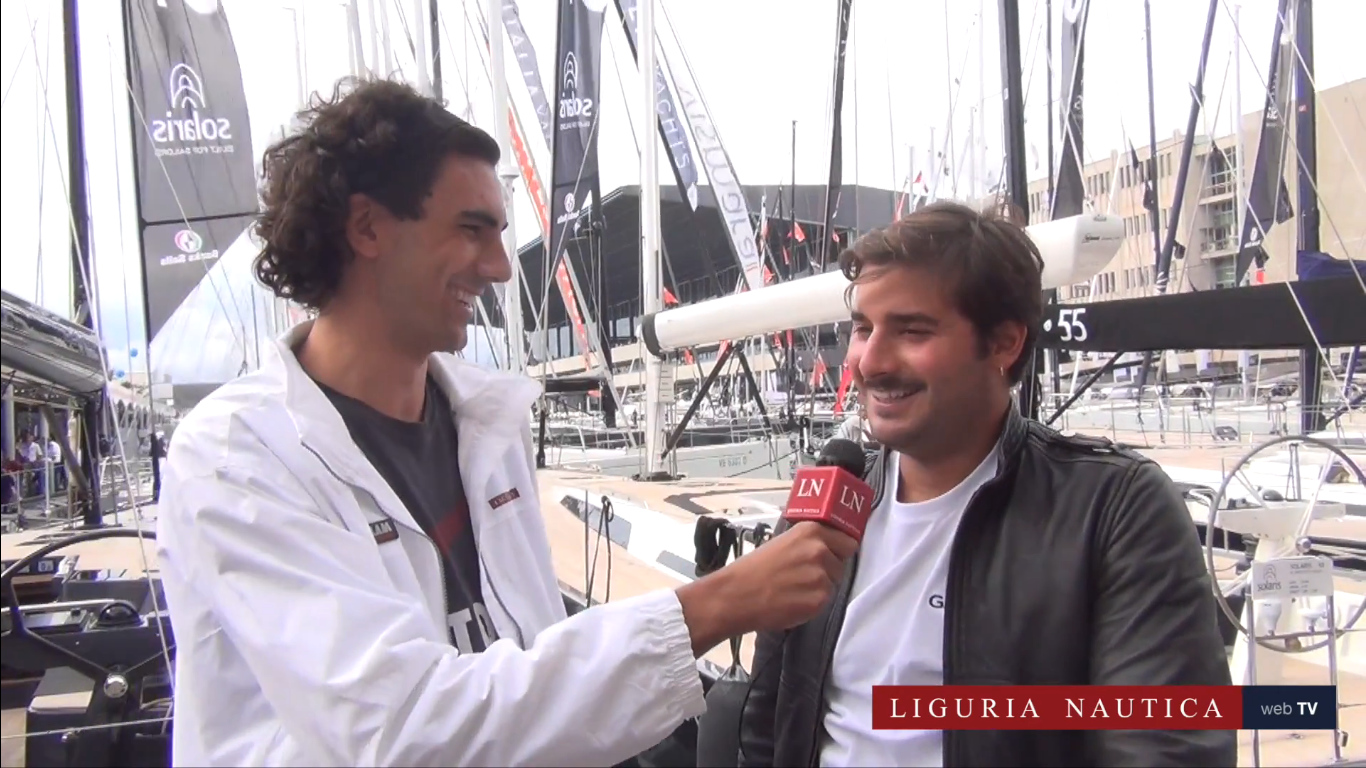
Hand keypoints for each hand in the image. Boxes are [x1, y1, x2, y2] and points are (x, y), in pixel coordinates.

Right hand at [677, 522, 858, 655]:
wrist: (737, 595)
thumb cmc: (753, 569)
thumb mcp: (782, 542)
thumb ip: (808, 542)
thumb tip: (827, 545)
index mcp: (811, 531)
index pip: (848, 541)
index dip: (838, 551)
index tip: (830, 556)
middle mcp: (820, 550)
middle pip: (841, 564)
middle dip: (828, 571)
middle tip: (803, 576)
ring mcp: (821, 576)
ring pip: (833, 584)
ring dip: (819, 588)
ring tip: (794, 589)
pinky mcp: (819, 600)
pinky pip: (824, 601)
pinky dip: (812, 604)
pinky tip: (792, 601)